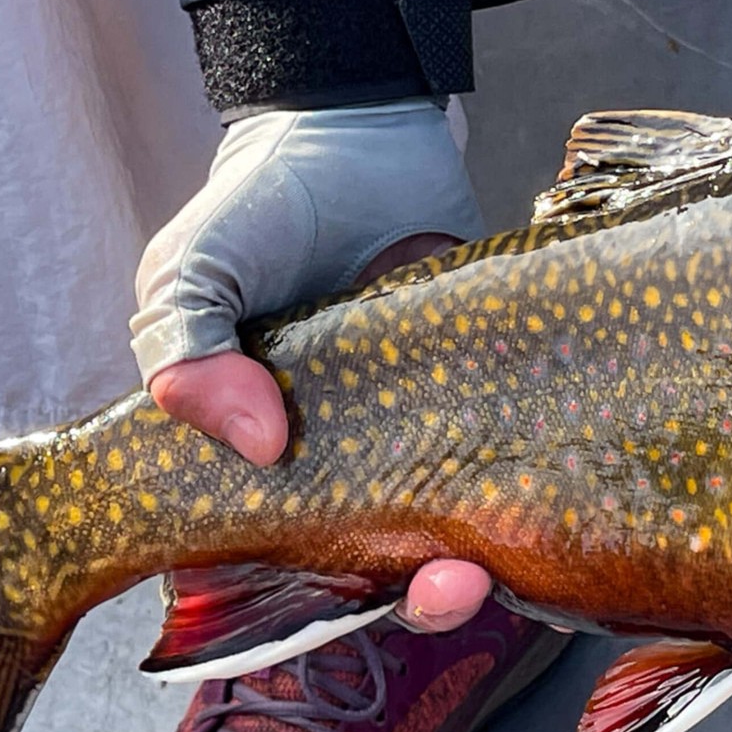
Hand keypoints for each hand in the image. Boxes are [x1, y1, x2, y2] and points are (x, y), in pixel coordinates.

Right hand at [129, 98, 496, 632]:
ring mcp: (418, 442)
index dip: (303, 598)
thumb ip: (186, 348)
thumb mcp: (194, 268)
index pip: (266, 562)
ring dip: (474, 569)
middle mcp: (336, 469)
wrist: (359, 133)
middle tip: (452, 584)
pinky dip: (527, 497)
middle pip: (375, 570)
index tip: (346, 592)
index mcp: (248, 460)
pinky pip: (511, 470)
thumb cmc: (259, 209)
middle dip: (416, 597)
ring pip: (449, 538)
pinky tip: (544, 507)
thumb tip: (256, 444)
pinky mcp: (486, 407)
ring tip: (490, 567)